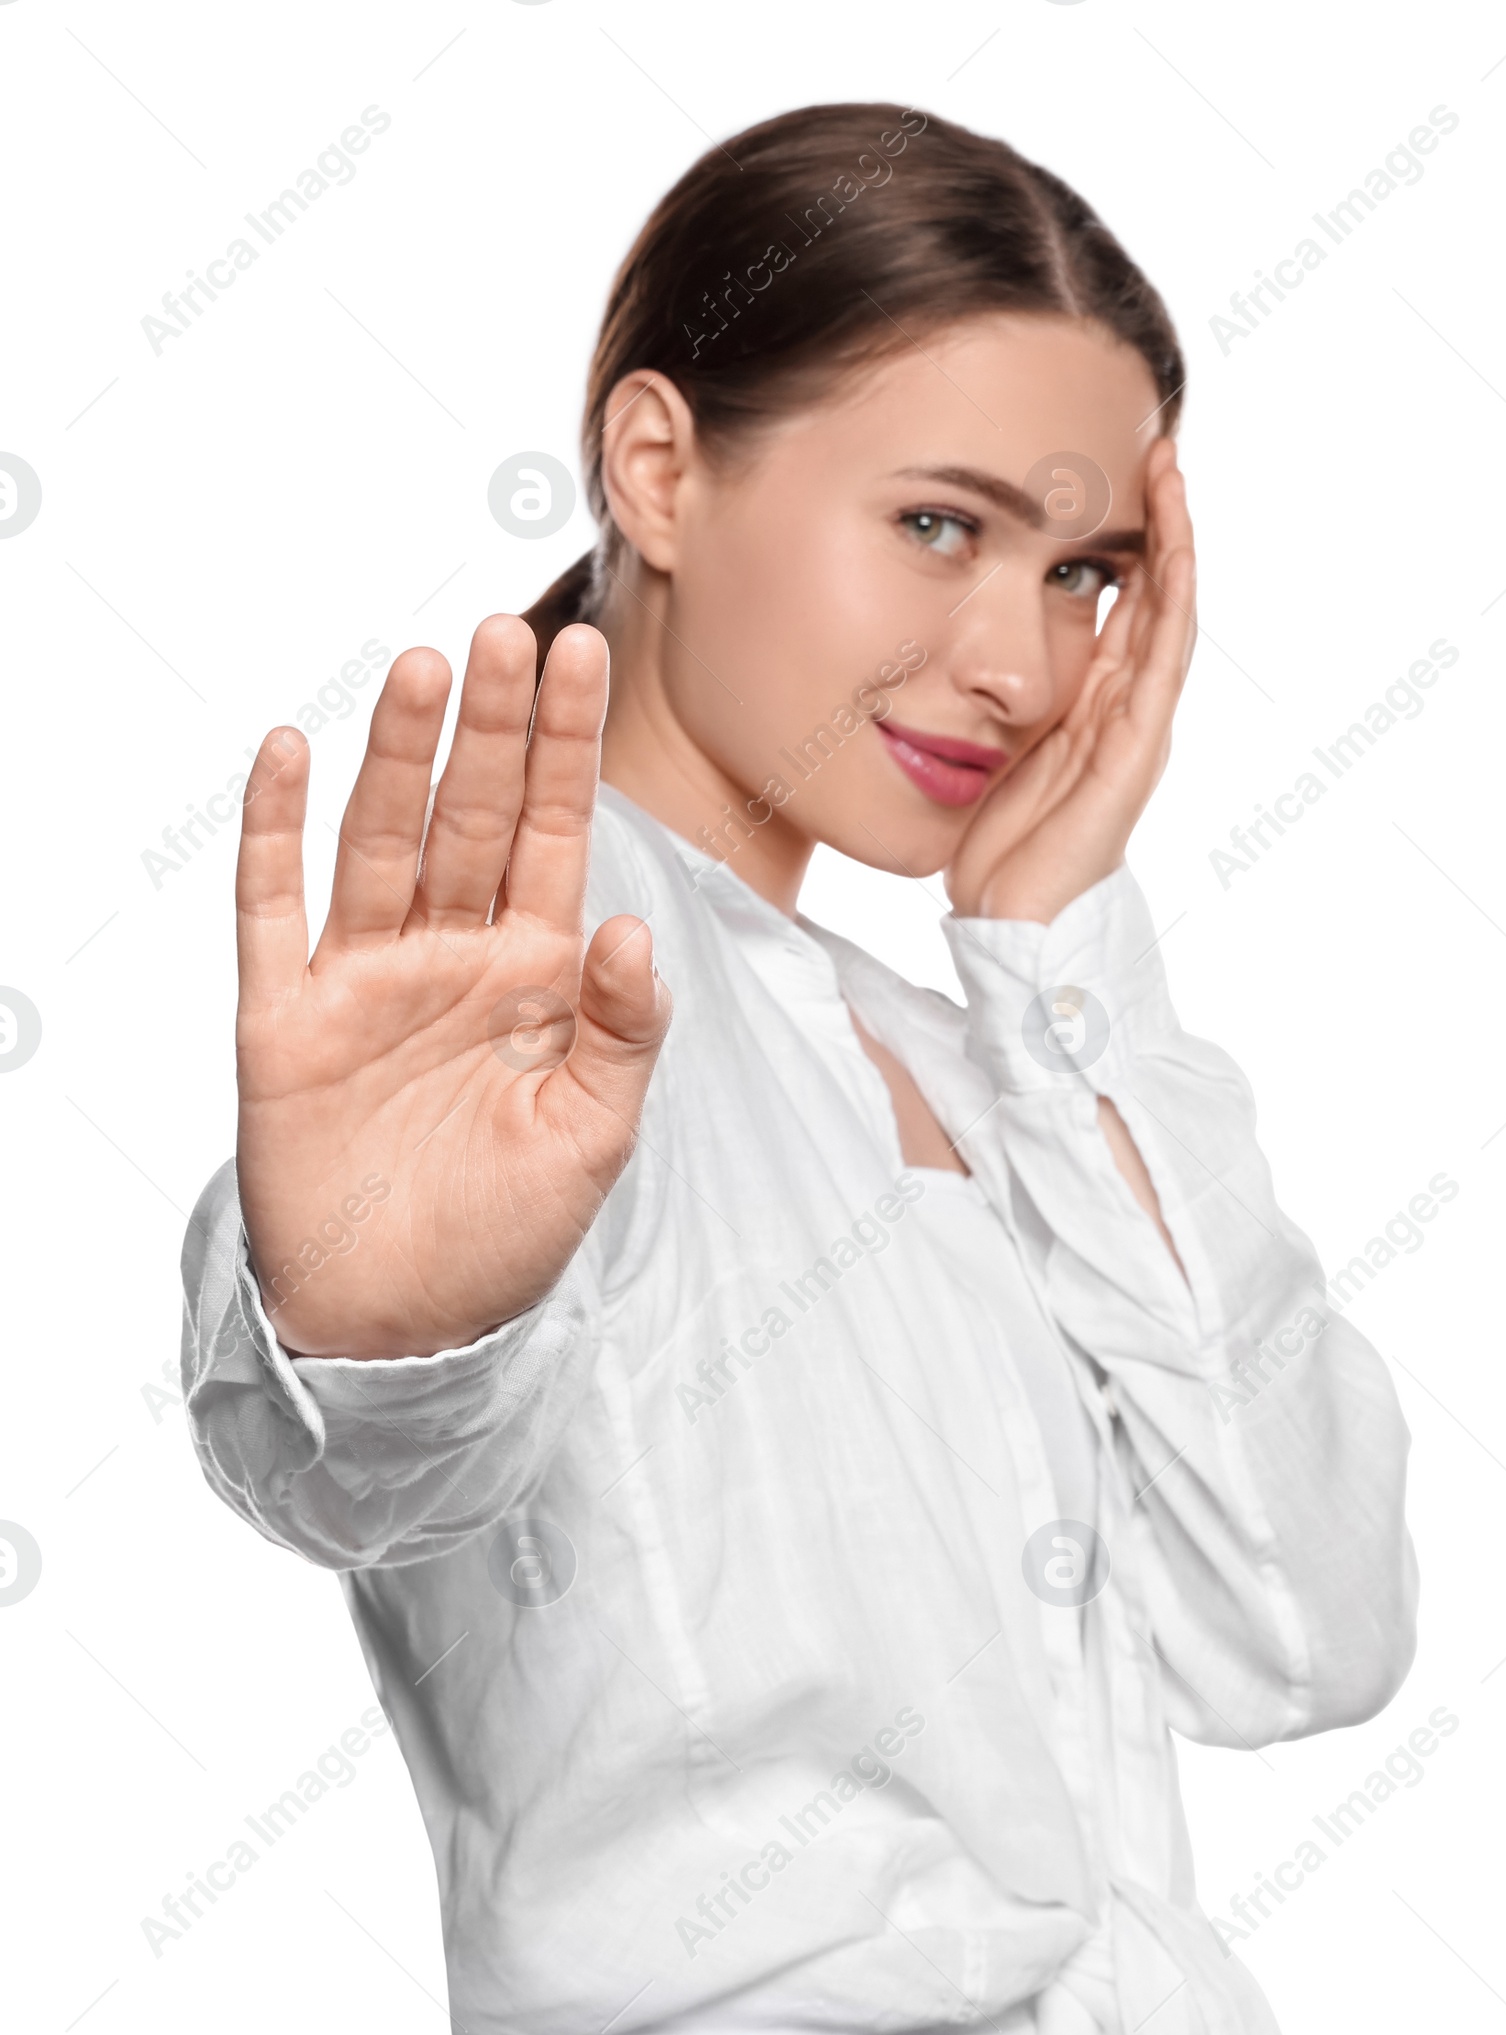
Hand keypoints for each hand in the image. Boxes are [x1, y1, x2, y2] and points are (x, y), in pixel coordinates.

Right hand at [233, 616, 670, 1359]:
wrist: (402, 1325)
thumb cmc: (508, 1235)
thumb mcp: (593, 1138)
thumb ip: (620, 1033)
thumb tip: (627, 926)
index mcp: (535, 976)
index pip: (557, 835)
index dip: (568, 747)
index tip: (587, 655)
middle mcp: (450, 957)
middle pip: (472, 817)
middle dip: (492, 728)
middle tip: (508, 633)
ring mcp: (364, 979)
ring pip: (381, 841)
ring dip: (399, 758)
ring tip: (425, 671)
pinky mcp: (286, 1018)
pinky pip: (273, 910)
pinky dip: (276, 833)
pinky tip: (291, 754)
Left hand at [943, 439, 1197, 923]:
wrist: (1014, 928)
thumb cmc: (1000, 855)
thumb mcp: (991, 754)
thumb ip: (996, 704)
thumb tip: (961, 654)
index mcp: (1093, 710)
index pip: (1122, 607)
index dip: (1125, 542)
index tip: (1112, 474)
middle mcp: (1125, 712)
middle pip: (1154, 596)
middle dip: (1159, 521)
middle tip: (1156, 446)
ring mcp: (1136, 730)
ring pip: (1168, 613)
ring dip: (1173, 541)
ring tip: (1169, 470)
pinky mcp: (1134, 752)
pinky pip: (1163, 660)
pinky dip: (1169, 598)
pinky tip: (1168, 547)